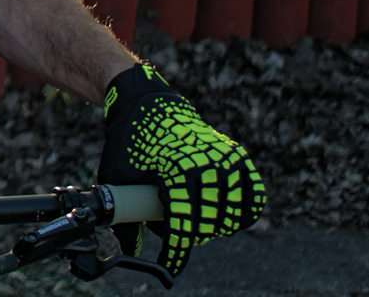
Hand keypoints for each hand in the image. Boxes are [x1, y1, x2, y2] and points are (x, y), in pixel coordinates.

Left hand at [98, 63, 265, 275]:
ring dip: (214, 226)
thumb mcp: (116, 175)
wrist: (147, 101)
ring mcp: (226, 160)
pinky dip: (241, 211)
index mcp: (178, 171)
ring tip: (193, 216)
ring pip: (232, 217)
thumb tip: (132, 250)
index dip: (176, 252)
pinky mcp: (237, 157)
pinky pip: (252, 197)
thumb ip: (124, 216)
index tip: (169, 266)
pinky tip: (222, 212)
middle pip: (208, 226)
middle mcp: (208, 166)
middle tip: (173, 228)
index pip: (184, 227)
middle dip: (190, 236)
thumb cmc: (129, 139)